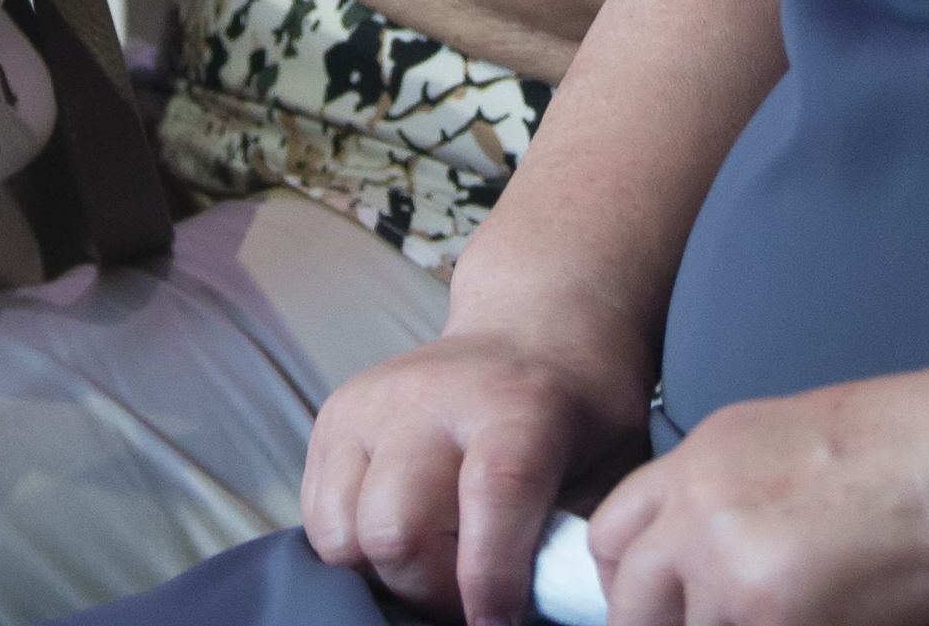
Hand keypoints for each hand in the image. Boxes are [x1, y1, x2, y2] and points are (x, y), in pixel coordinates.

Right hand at [304, 328, 638, 625]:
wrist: (530, 331)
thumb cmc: (577, 413)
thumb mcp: (610, 468)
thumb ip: (577, 542)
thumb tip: (557, 608)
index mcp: (517, 405)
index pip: (493, 493)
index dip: (491, 577)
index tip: (499, 623)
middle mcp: (430, 396)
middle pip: (395, 529)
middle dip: (430, 588)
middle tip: (468, 590)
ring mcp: (371, 404)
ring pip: (343, 533)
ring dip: (386, 571)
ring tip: (435, 558)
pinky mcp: (333, 418)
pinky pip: (318, 519)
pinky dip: (354, 548)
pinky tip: (404, 533)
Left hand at [579, 377, 928, 625]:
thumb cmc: (905, 445)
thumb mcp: (779, 440)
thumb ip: (722, 494)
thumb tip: (702, 551)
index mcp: (696, 462)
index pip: (609, 535)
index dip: (626, 581)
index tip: (646, 603)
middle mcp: (697, 515)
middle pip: (630, 602)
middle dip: (654, 624)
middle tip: (698, 625)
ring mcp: (729, 573)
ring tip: (782, 609)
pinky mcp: (772, 620)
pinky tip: (822, 615)